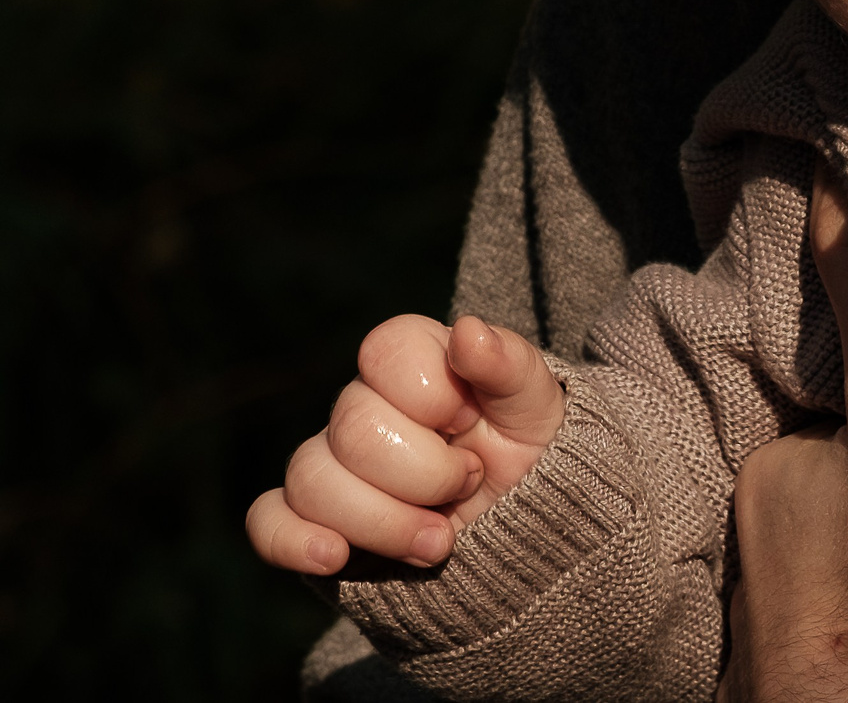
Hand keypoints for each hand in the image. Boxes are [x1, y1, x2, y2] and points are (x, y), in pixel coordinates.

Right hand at [244, 314, 562, 575]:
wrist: (525, 534)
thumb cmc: (532, 453)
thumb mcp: (539, 409)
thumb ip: (509, 365)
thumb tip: (468, 330)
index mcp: (416, 363)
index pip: (386, 349)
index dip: (431, 393)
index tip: (470, 421)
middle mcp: (364, 407)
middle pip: (353, 429)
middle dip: (425, 472)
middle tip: (468, 485)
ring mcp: (334, 465)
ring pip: (314, 480)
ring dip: (385, 522)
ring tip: (440, 542)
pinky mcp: (313, 521)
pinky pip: (269, 522)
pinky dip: (295, 541)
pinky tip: (336, 557)